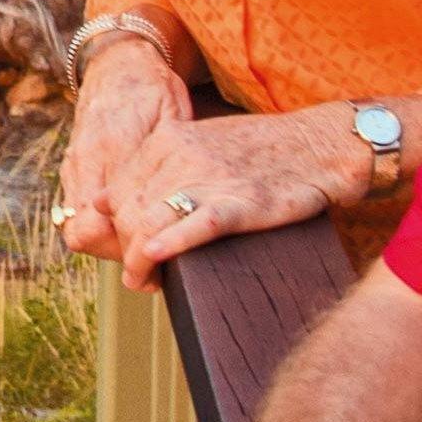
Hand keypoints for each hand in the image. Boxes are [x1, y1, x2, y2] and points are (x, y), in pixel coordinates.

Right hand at [57, 37, 190, 262]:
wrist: (118, 64)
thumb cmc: (152, 89)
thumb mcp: (172, 116)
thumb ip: (172, 157)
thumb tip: (187, 200)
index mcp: (111, 148)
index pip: (100, 220)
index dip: (125, 243)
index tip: (155, 248)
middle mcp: (84, 161)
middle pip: (82, 233)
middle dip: (115, 251)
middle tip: (150, 254)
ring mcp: (73, 166)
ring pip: (74, 225)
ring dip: (106, 240)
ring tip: (141, 242)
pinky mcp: (72, 167)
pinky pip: (74, 209)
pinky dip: (99, 223)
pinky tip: (126, 222)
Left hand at [108, 105, 370, 282]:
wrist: (321, 145)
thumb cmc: (260, 151)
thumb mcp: (198, 143)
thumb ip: (150, 168)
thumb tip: (101, 201)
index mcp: (167, 138)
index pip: (117, 191)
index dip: (116, 228)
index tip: (130, 250)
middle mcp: (181, 154)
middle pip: (129, 212)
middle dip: (126, 251)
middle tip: (141, 277)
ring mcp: (210, 177)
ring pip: (151, 223)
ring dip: (140, 262)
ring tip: (147, 283)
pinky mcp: (241, 202)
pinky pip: (195, 225)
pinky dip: (171, 244)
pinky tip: (158, 259)